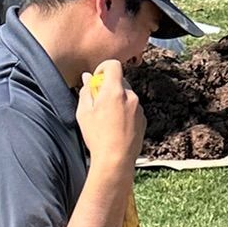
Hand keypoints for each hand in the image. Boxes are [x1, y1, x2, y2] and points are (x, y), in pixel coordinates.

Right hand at [78, 60, 144, 175]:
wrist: (116, 161)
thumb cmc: (98, 137)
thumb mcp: (84, 113)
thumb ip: (85, 91)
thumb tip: (87, 78)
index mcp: (115, 91)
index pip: (113, 65)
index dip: (103, 68)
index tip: (97, 78)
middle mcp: (131, 97)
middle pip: (120, 80)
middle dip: (109, 86)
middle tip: (99, 101)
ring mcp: (139, 109)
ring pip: (127, 95)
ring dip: (118, 100)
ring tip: (108, 118)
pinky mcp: (143, 120)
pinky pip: (133, 108)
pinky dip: (125, 111)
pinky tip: (117, 126)